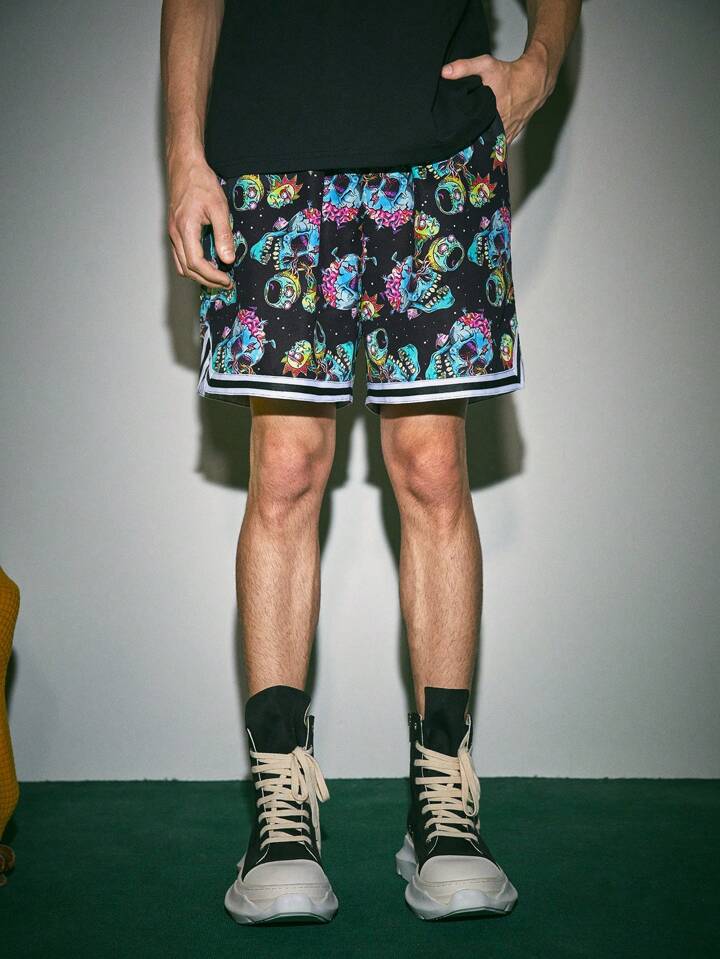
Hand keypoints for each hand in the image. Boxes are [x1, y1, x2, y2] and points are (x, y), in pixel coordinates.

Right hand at [167, 151, 234, 288]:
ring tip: (217, 276)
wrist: (185, 166)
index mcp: (185, 229)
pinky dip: (192, 265)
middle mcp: (175, 234)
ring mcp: (172, 233)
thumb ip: (223, 235)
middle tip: (225, 283)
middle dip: (207, 280)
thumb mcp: (219, 207)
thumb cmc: (201, 182)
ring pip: (181, 265)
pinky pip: (180, 256)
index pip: (196, 264)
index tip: (227, 280)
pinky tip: (207, 263)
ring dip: (198, 275)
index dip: (212, 276)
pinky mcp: (174, 230)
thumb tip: (228, 259)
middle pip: (187, 269)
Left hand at [442, 44, 554, 144]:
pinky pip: (501, 145)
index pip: (473, 136)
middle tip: (457, 149)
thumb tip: (445, 72)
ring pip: (492, 147)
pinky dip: (493, 147)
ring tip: (469, 151)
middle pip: (481, 143)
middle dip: (470, 145)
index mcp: (493, 115)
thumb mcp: (487, 65)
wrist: (535, 79)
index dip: (463, 141)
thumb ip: (465, 68)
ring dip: (482, 148)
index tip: (453, 145)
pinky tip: (484, 148)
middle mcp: (502, 127)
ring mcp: (509, 132)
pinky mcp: (513, 133)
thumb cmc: (511, 74)